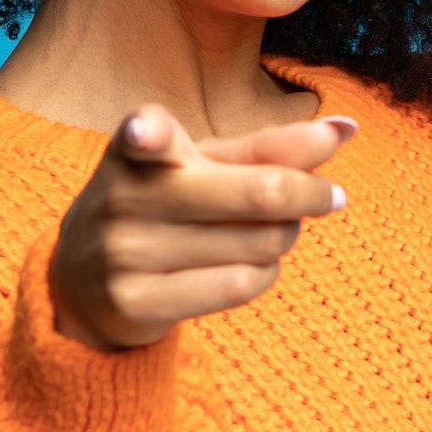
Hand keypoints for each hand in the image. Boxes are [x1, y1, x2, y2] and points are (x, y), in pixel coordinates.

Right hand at [47, 105, 355, 350]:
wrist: (82, 283)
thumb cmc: (163, 205)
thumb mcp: (203, 166)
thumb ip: (271, 147)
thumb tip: (349, 129)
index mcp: (136, 148)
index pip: (145, 134)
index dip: (149, 133)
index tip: (146, 132)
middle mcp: (124, 197)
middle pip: (259, 192)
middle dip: (310, 194)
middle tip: (329, 196)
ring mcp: (125, 253)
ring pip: (258, 243)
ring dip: (286, 237)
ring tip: (278, 232)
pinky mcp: (136, 302)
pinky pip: (238, 285)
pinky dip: (265, 274)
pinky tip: (256, 266)